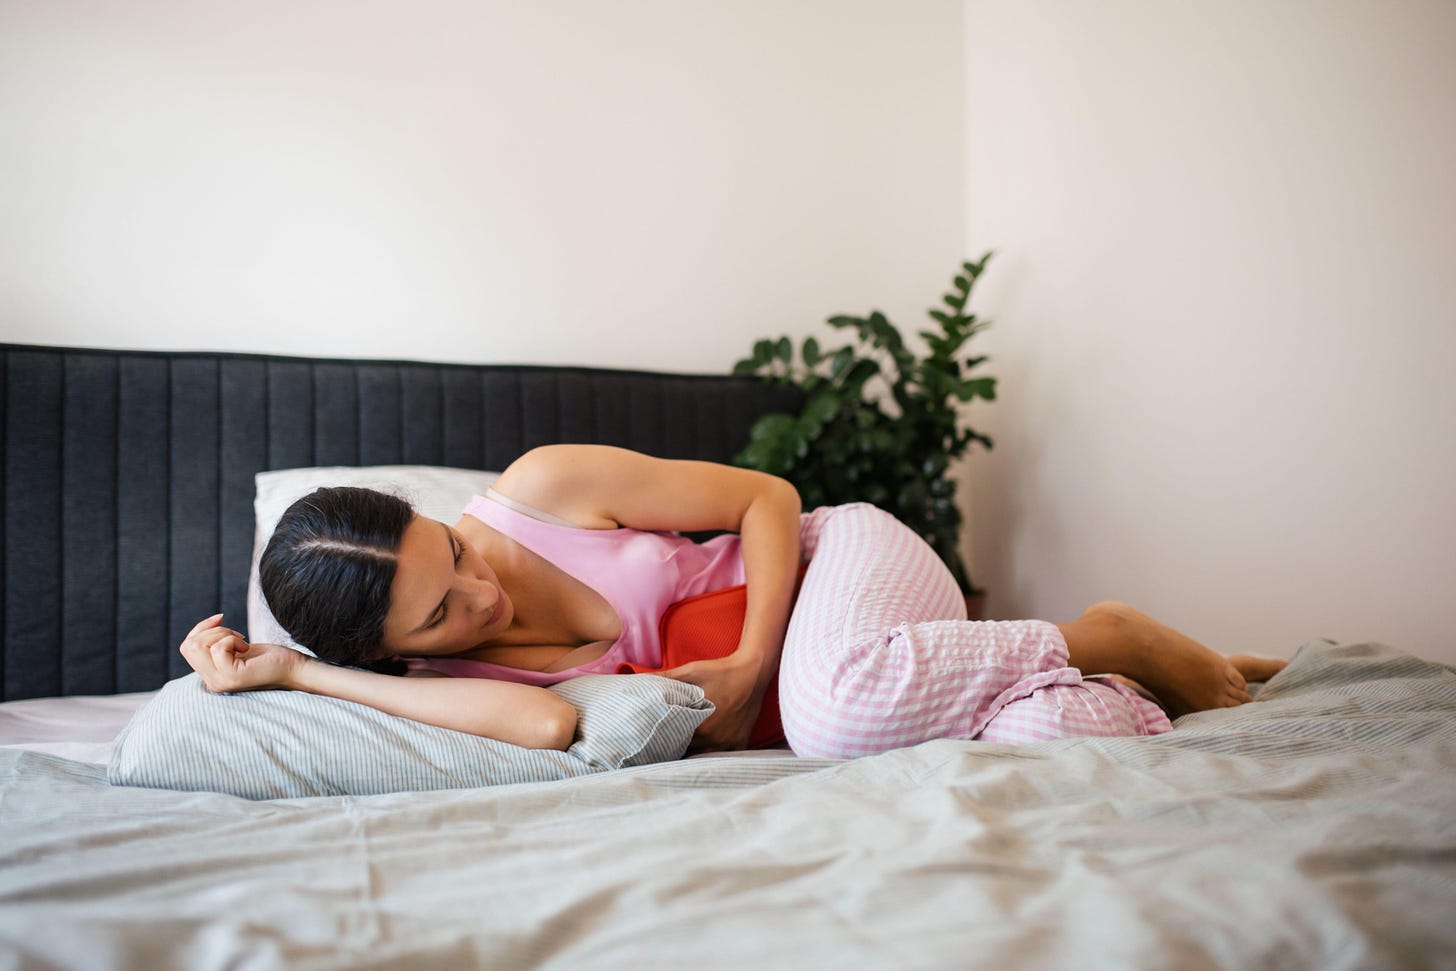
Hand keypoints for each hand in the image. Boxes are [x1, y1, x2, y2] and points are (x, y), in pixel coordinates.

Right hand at [178, 614, 305, 693]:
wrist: (294, 668)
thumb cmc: (269, 656)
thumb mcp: (235, 648)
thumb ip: (215, 644)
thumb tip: (205, 625)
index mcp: (210, 676)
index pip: (187, 647)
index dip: (201, 628)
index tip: (221, 621)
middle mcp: (212, 683)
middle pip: (189, 646)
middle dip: (212, 630)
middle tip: (236, 635)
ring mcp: (220, 682)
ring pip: (199, 646)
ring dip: (223, 633)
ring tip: (242, 641)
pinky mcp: (232, 677)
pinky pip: (218, 648)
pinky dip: (233, 639)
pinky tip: (247, 647)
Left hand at [659, 653, 765, 753]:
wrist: (752, 672)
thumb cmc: (720, 671)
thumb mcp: (690, 671)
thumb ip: (664, 678)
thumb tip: (639, 679)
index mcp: (697, 726)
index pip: (673, 744)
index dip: (662, 744)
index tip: (654, 743)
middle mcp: (712, 739)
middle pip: (687, 753)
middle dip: (676, 750)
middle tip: (665, 747)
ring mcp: (728, 743)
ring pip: (704, 758)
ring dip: (694, 755)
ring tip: (683, 751)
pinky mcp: (740, 742)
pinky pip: (725, 758)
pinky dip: (716, 757)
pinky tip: (708, 754)